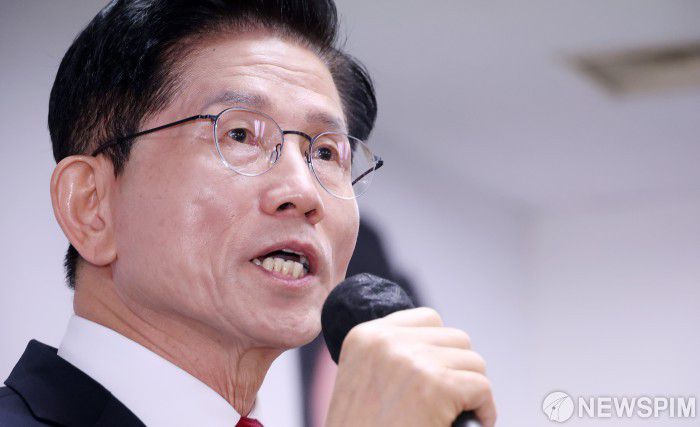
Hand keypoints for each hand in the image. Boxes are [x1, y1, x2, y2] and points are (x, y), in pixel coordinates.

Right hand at [325, 307, 496, 426]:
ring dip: (470, 389)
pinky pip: (482, 387)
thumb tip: (438, 348)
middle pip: (455, 337)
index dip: (439, 349)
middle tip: (449, 398)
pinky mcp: (437, 386)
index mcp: (365, 336)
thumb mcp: (362, 380)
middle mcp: (387, 341)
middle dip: (458, 369)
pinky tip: (472, 423)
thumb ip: (391, 355)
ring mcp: (413, 361)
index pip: (427, 318)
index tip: (436, 375)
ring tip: (456, 412)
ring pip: (473, 361)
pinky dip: (484, 410)